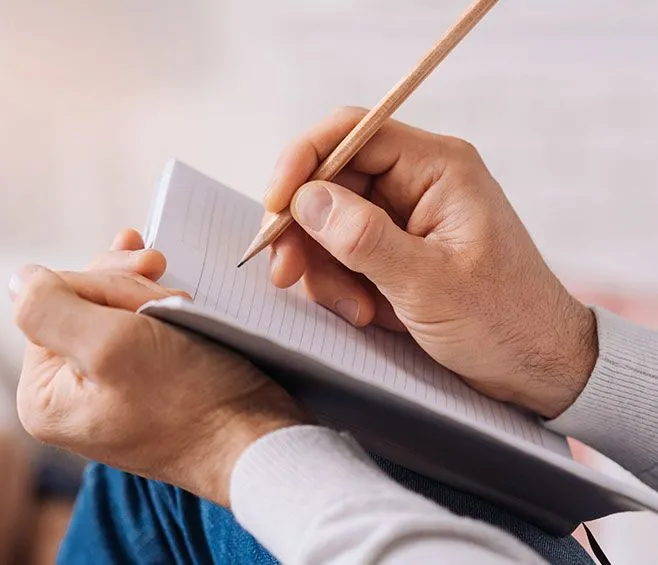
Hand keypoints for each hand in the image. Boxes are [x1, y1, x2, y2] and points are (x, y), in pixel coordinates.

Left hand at [11, 230, 310, 505]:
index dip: (100, 283)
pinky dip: (154, 306)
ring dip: (145, 294)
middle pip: (77, 304)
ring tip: (181, 300)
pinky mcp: (138, 384)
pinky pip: (133, 328)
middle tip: (168, 284)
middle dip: (124, 287)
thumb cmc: (190, 400)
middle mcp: (64, 397)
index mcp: (41, 396)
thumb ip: (48, 308)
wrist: (256, 440)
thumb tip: (17, 279)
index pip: (51, 302)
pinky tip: (169, 292)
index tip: (148, 282)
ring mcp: (101, 391)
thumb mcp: (109, 346)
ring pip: (108, 309)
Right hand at [264, 107, 596, 417]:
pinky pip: (340, 252)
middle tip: (286, 274)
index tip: (274, 206)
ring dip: (322, 267)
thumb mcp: (428, 284)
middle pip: (329, 180)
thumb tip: (305, 199)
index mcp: (438, 168)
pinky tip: (362, 313)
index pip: (351, 133)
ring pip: (326, 221)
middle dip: (303, 229)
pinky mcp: (394, 250)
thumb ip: (363, 238)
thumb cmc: (504, 322)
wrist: (539, 369)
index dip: (302, 161)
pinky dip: (336, 283)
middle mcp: (418, 182)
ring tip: (353, 310)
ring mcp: (403, 217)